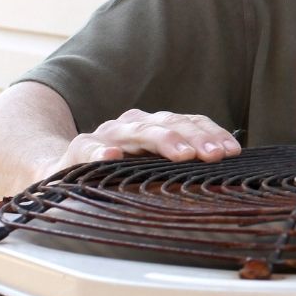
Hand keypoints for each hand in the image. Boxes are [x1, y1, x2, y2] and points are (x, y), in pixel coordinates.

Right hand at [49, 109, 241, 175]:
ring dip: (163, 140)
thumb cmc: (119, 170)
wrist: (64, 172)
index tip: (232, 151)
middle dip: (195, 138)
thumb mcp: (153, 164)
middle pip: (170, 124)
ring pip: (138, 132)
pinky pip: (91, 149)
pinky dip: (101, 152)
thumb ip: (183, 162)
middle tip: (214, 155)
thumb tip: (225, 170)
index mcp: (155, 126)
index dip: (211, 134)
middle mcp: (134, 125)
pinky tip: (112, 157)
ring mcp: (107, 135)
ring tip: (182, 154)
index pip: (190, 123)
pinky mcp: (80, 150)